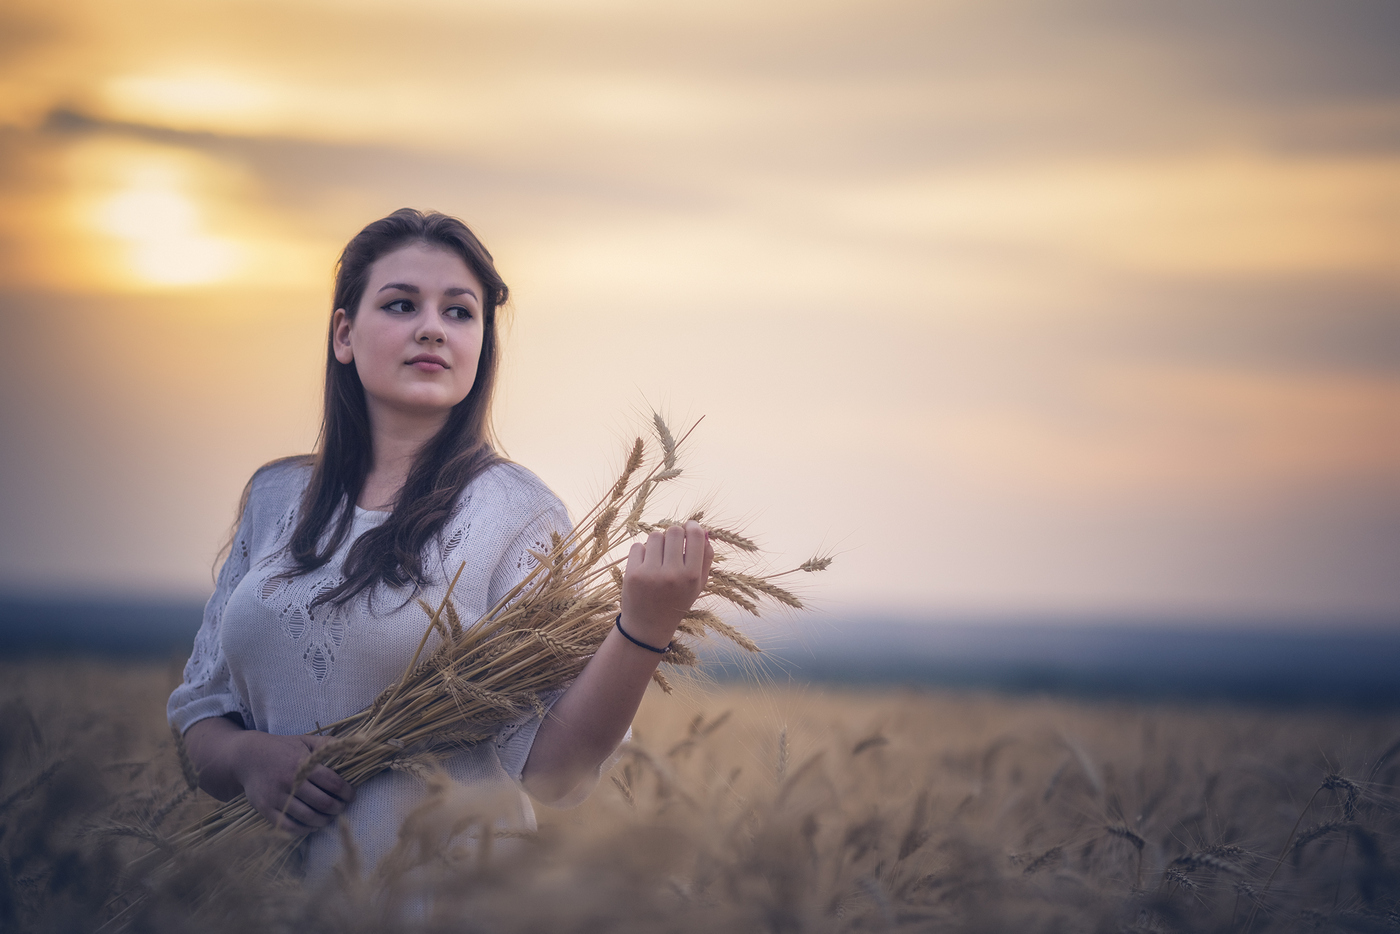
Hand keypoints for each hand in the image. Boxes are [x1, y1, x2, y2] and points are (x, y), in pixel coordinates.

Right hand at [229, 731, 354, 833]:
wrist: (247, 757)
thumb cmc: (282, 748)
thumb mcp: (305, 741)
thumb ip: (328, 744)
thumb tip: (353, 747)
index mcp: (302, 764)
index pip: (332, 782)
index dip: (346, 792)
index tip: (351, 796)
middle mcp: (290, 781)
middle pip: (322, 802)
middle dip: (337, 808)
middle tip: (342, 807)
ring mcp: (276, 797)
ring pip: (307, 817)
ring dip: (323, 820)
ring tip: (329, 817)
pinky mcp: (265, 808)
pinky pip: (287, 825)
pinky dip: (303, 830)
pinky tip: (312, 826)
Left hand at [619, 519, 713, 647]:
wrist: (648, 627)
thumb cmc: (676, 602)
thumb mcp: (698, 585)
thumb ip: (705, 558)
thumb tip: (704, 531)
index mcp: (692, 576)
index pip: (695, 535)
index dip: (692, 527)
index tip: (689, 528)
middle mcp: (673, 574)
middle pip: (674, 531)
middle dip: (674, 535)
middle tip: (672, 547)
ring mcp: (651, 574)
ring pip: (655, 536)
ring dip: (657, 543)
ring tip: (658, 559)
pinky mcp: (632, 574)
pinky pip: (638, 546)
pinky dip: (642, 553)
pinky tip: (645, 567)